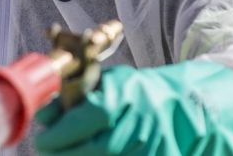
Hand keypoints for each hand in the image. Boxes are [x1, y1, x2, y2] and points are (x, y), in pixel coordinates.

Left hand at [33, 62, 232, 155]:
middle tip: (50, 152)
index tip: (43, 142)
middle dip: (62, 154)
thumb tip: (43, 113)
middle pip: (86, 151)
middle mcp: (132, 128)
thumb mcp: (110, 84)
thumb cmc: (143, 93)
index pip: (76, 124)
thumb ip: (75, 96)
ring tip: (68, 155)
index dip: (55, 138)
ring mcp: (145, 149)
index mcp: (118, 101)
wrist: (189, 107)